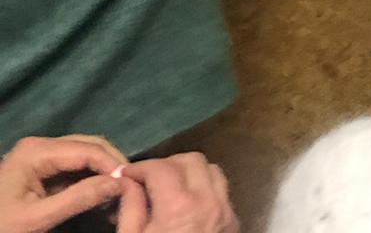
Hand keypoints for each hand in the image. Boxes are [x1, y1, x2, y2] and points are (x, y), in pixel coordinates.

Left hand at [0, 135, 125, 232]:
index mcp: (36, 152)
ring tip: (120, 193)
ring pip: (86, 155)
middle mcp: (40, 145)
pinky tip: (103, 193)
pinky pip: (75, 167)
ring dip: (104, 172)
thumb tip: (120, 183)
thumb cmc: (0, 228)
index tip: (134, 186)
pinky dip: (92, 178)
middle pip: (90, 146)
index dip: (114, 165)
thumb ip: (78, 199)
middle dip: (112, 165)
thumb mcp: (37, 219)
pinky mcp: (41, 169)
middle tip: (132, 189)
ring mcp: (40, 156)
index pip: (88, 149)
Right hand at [115, 155, 236, 232]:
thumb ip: (130, 206)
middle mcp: (208, 201)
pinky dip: (205, 188)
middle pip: (192, 160)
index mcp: (178, 206)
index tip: (126, 174)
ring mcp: (226, 210)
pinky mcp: (234, 221)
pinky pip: (222, 190)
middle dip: (167, 164)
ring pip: (212, 170)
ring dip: (190, 172)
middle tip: (149, 179)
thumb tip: (127, 182)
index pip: (160, 167)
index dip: (139, 167)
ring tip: (170, 188)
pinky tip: (189, 203)